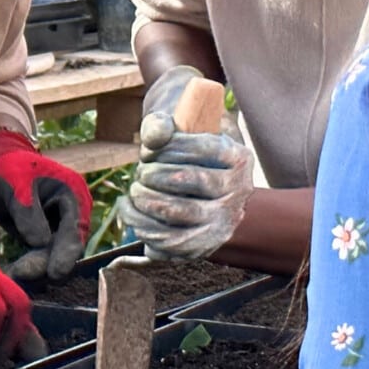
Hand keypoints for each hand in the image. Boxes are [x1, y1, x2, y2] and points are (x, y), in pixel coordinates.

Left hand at [0, 129, 92, 281]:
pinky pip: (40, 256)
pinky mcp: (45, 239)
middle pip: (67, 245)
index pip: (75, 227)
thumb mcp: (16, 183)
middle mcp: (71, 213)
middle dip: (48, 263)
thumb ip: (28, 211)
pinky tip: (13, 275)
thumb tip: (41, 242)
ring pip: (53, 255)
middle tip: (27, 276)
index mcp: (73, 193)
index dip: (67, 252)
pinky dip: (29, 265)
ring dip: (36, 267)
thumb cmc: (8, 168)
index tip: (55, 273)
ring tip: (15, 276)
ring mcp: (59, 227)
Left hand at [119, 68, 252, 260]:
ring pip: (179, 212)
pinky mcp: (204, 244)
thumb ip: (158, 124)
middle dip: (154, 173)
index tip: (150, 148)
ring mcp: (224, 221)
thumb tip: (154, 138)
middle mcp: (238, 191)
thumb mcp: (172, 127)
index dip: (170, 146)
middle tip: (141, 172)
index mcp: (238, 158)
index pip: (206, 148)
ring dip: (145, 200)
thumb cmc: (177, 150)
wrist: (189, 186)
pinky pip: (171, 242)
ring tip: (134, 191)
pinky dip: (142, 225)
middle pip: (191, 179)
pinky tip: (130, 211)